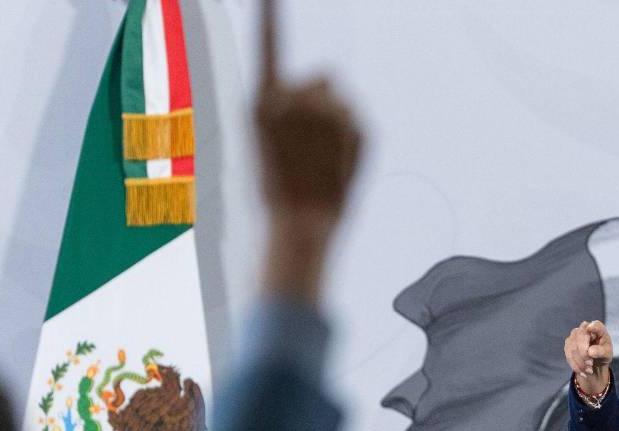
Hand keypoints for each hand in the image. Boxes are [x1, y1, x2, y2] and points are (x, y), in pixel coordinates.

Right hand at [256, 0, 363, 303]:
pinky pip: (357, 118)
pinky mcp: (351, 125)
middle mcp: (292, 98)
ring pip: (341, 98)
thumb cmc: (278, 188)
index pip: (269, 46)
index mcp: (262, 101)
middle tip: (311, 144)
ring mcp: (325, 111)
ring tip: (323, 157)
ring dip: (337, 119)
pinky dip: (353, 136)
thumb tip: (325, 81)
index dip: (271, 16)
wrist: (299, 222)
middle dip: (322, 102)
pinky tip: (337, 162)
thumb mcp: (267, 142)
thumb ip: (289, 108)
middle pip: (322, 78)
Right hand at [564, 321, 612, 394]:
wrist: (595, 360)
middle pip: (580, 339)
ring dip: (580, 363)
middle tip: (591, 365)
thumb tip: (590, 352)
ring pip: (573, 349)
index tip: (590, 328)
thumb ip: (601, 352)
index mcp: (597, 327)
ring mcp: (574, 335)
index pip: (595, 326)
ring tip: (589, 371)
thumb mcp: (607, 354)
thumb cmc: (603, 353)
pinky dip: (576, 366)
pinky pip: (569, 356)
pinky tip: (583, 372)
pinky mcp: (568, 344)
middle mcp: (584, 327)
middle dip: (584, 354)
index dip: (593, 327)